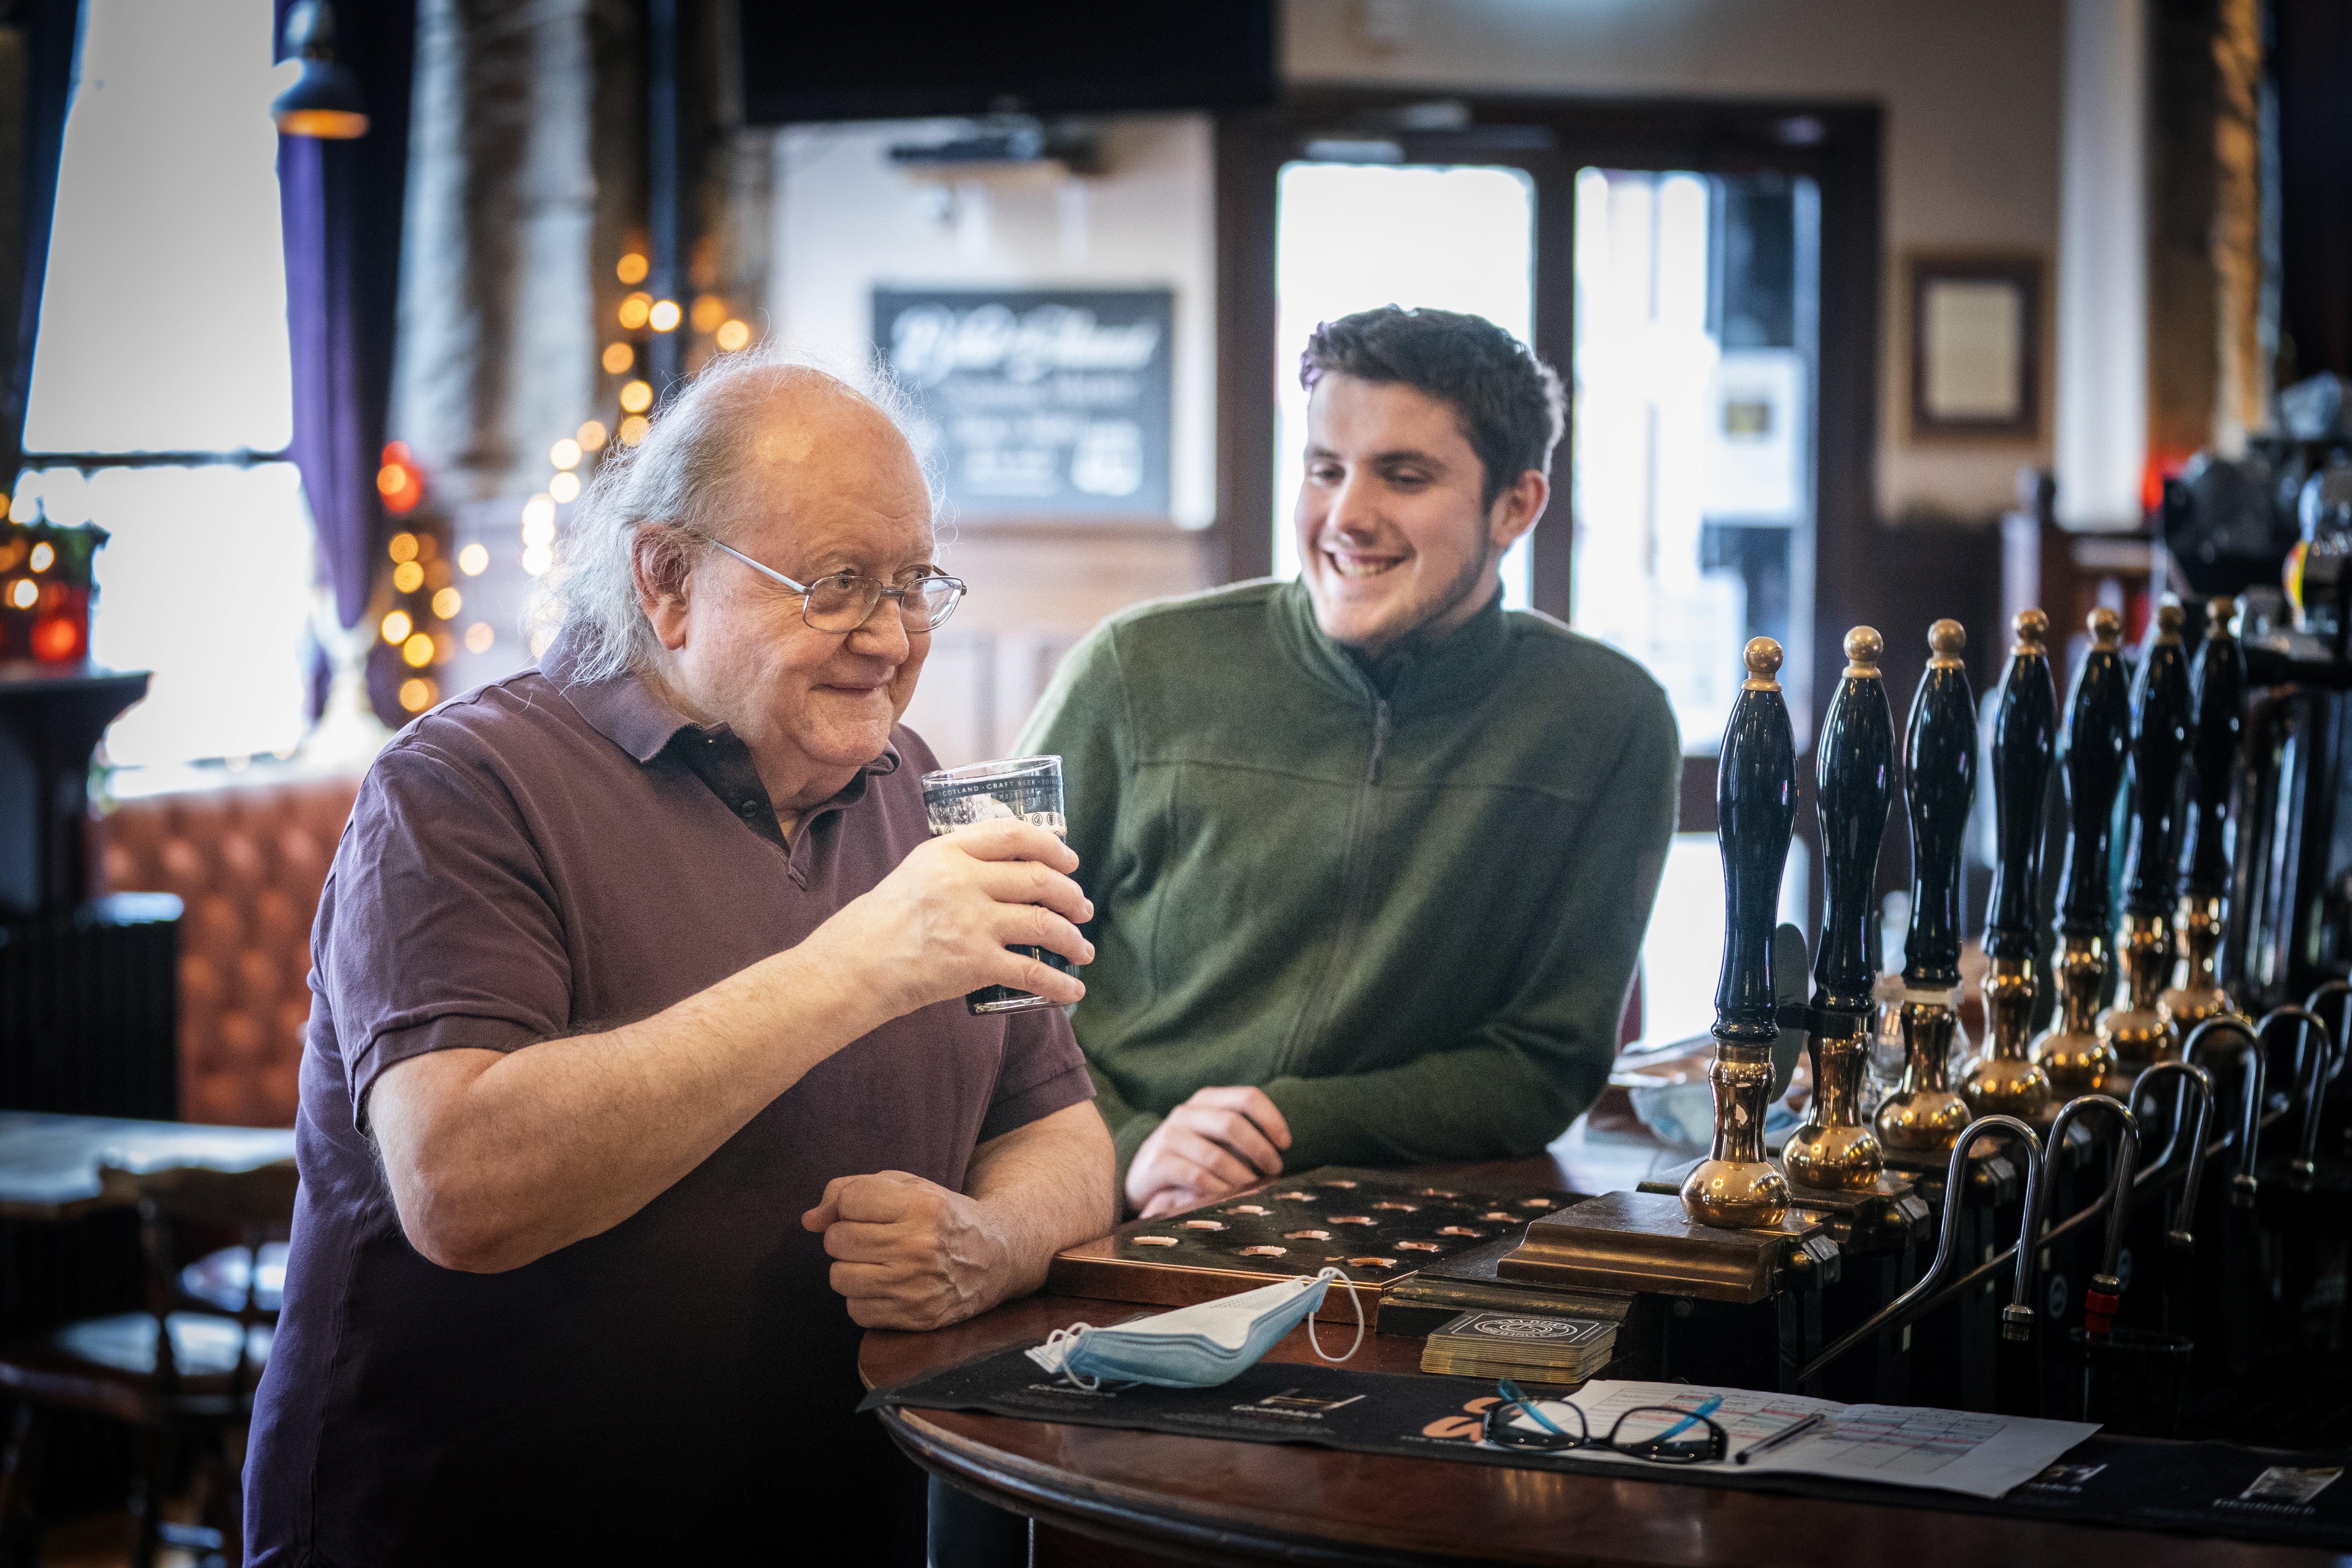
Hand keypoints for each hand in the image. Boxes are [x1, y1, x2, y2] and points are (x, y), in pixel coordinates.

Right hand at [801, 819, 1093, 1020]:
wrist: (852, 967)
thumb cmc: (879, 922)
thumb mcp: (916, 872)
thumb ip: (958, 866)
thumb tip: (1005, 871)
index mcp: (948, 852)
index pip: (1013, 835)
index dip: (1051, 846)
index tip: (1069, 860)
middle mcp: (964, 881)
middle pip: (1039, 879)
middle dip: (1071, 895)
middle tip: (1082, 908)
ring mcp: (972, 922)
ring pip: (1044, 923)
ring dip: (1073, 938)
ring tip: (1083, 949)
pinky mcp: (974, 963)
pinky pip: (1032, 973)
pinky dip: (1059, 984)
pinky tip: (1073, 991)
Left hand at [801, 1169, 1015, 1329]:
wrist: (996, 1258)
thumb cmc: (942, 1217)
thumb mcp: (908, 1187)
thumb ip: (853, 1190)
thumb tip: (809, 1220)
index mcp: (922, 1205)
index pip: (849, 1201)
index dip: (852, 1205)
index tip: (872, 1210)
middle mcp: (920, 1246)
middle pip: (837, 1240)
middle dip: (848, 1236)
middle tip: (875, 1237)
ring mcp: (917, 1286)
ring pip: (840, 1277)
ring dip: (851, 1269)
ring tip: (878, 1262)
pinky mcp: (916, 1318)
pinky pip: (856, 1310)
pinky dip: (864, 1299)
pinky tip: (888, 1286)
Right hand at [1125, 1086, 1291, 1216]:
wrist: (1142, 1175)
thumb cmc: (1191, 1157)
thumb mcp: (1216, 1139)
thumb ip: (1242, 1138)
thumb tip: (1281, 1152)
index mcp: (1207, 1100)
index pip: (1247, 1097)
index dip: (1271, 1119)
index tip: (1285, 1144)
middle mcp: (1186, 1112)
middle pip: (1232, 1124)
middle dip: (1259, 1150)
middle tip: (1274, 1171)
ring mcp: (1169, 1135)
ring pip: (1215, 1155)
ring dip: (1240, 1176)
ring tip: (1251, 1189)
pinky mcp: (1157, 1162)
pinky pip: (1196, 1177)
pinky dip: (1217, 1189)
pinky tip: (1225, 1197)